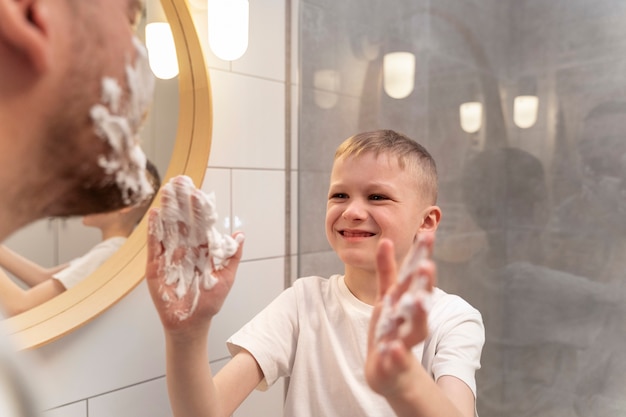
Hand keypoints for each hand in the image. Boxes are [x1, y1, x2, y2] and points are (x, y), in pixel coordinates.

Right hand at [146, 176, 243, 336]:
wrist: (191, 324)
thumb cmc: (210, 302)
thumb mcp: (226, 277)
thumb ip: (233, 255)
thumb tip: (241, 233)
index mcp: (202, 250)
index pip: (200, 224)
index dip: (199, 208)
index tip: (198, 190)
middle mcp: (185, 249)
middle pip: (182, 221)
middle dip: (181, 201)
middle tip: (179, 180)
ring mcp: (169, 256)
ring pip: (168, 228)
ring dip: (167, 210)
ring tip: (166, 191)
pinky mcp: (155, 266)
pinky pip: (155, 246)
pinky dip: (154, 231)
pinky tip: (154, 215)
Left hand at [365, 233, 435, 397]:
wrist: (391, 372)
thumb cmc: (391, 328)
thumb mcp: (387, 297)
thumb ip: (387, 270)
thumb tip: (387, 240)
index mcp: (407, 302)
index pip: (415, 277)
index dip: (421, 256)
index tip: (427, 234)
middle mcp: (411, 320)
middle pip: (420, 300)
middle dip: (424, 284)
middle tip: (428, 265)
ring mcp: (404, 341)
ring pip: (414, 329)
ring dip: (418, 316)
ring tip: (419, 301)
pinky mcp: (393, 363)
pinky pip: (395, 358)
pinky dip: (395, 354)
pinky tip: (393, 348)